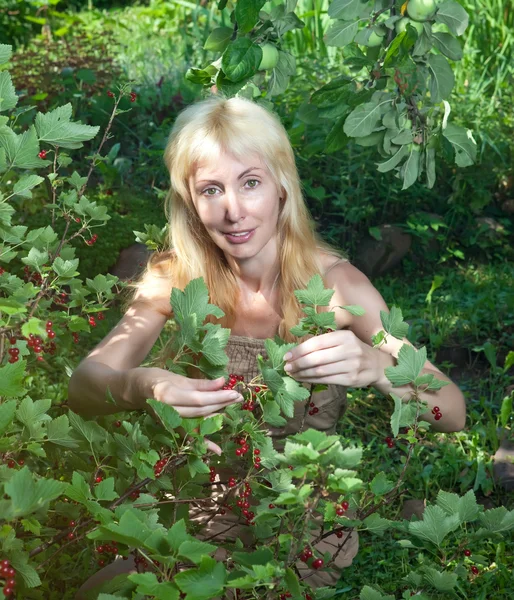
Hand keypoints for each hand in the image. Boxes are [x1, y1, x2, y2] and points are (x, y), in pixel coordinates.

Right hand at [128, 368, 243, 455]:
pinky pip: (189, 435)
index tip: (234, 392)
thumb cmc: (154, 378)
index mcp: (168, 395)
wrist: (133, 391)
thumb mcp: (176, 377)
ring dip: (217, 417)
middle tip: (238, 397)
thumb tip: (222, 382)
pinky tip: (217, 450)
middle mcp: (168, 411)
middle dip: (221, 404)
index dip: (218, 396)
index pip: (198, 398)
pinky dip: (203, 442)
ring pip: (197, 422)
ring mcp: (169, 422)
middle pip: (200, 410)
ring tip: (232, 409)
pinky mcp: (170, 428)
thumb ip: (200, 383)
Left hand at [282, 330, 382, 387]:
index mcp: (344, 336)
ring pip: (320, 370)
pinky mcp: (351, 379)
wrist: (377, 365)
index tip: (287, 356)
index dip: (299, 350)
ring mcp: (352, 365)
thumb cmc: (353, 350)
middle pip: (317, 358)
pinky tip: (303, 379)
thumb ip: (323, 343)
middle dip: (298, 363)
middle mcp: (349, 349)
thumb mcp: (342, 340)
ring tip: (292, 374)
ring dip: (303, 373)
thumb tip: (295, 350)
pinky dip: (312, 380)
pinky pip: (326, 380)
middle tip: (286, 367)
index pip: (317, 343)